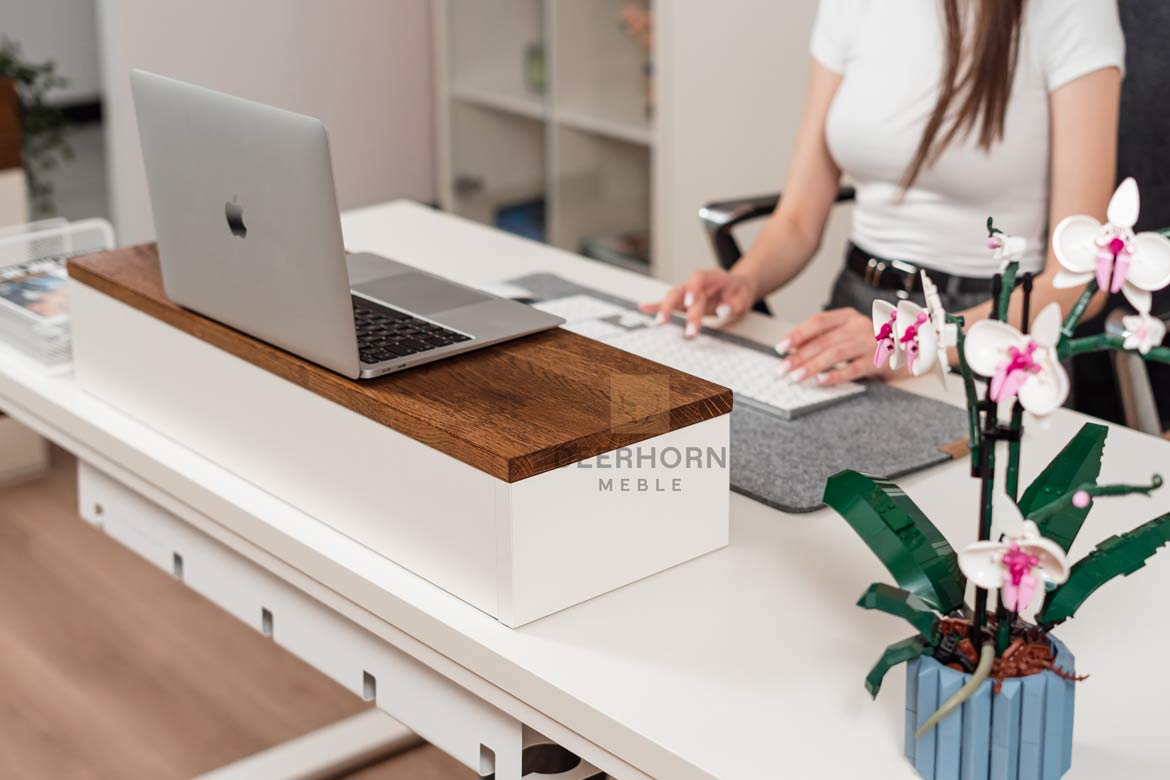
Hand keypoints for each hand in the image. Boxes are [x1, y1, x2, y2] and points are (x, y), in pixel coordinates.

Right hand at [639, 268, 757, 337]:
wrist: (738, 288)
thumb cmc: (739, 293)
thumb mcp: (744, 299)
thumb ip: (733, 305)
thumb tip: (723, 311)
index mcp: (713, 277)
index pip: (699, 278)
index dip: (692, 289)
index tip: (689, 304)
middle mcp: (698, 283)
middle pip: (682, 290)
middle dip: (677, 307)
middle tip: (680, 326)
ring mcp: (689, 291)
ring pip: (673, 296)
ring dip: (666, 309)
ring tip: (661, 322)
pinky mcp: (685, 301)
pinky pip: (669, 302)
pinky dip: (657, 305)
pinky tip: (645, 307)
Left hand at [779, 307, 886, 385]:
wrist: (908, 347)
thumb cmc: (870, 342)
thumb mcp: (848, 333)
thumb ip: (824, 338)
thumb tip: (792, 352)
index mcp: (847, 316)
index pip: (817, 322)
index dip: (797, 335)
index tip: (780, 348)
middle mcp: (859, 326)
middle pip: (823, 340)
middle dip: (799, 356)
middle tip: (783, 369)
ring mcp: (870, 342)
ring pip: (836, 354)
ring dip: (812, 367)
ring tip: (796, 378)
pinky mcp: (879, 360)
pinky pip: (853, 369)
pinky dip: (835, 375)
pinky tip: (821, 381)